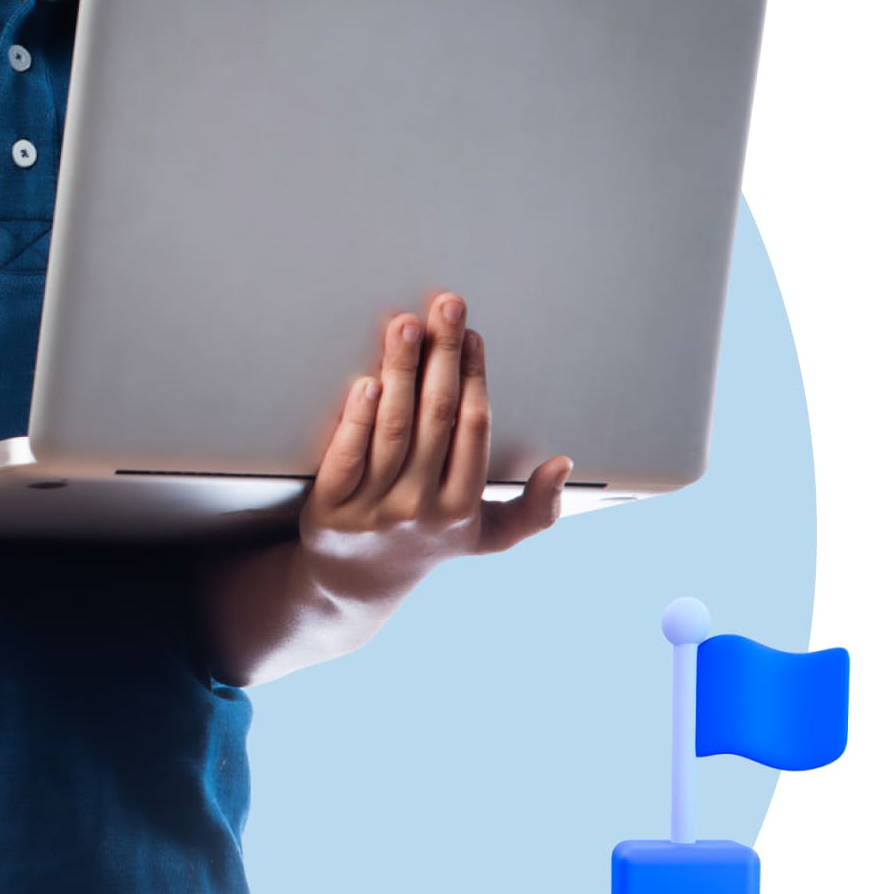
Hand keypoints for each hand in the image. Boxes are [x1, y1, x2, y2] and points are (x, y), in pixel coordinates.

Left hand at [297, 291, 571, 613]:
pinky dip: (358, 418)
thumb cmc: (425, 545)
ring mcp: (374, 507)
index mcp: (462, 507)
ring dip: (401, 371)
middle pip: (435, 418)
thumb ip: (532, 511)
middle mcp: (420, 507)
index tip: (472, 334)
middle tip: (444, 307)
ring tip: (405, 326)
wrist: (355, 586)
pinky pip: (347, 455)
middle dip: (442, 356)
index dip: (474, 377)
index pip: (472, 428)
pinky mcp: (330, 506)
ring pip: (393, 429)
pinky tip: (367, 382)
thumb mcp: (486, 537)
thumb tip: (562, 466)